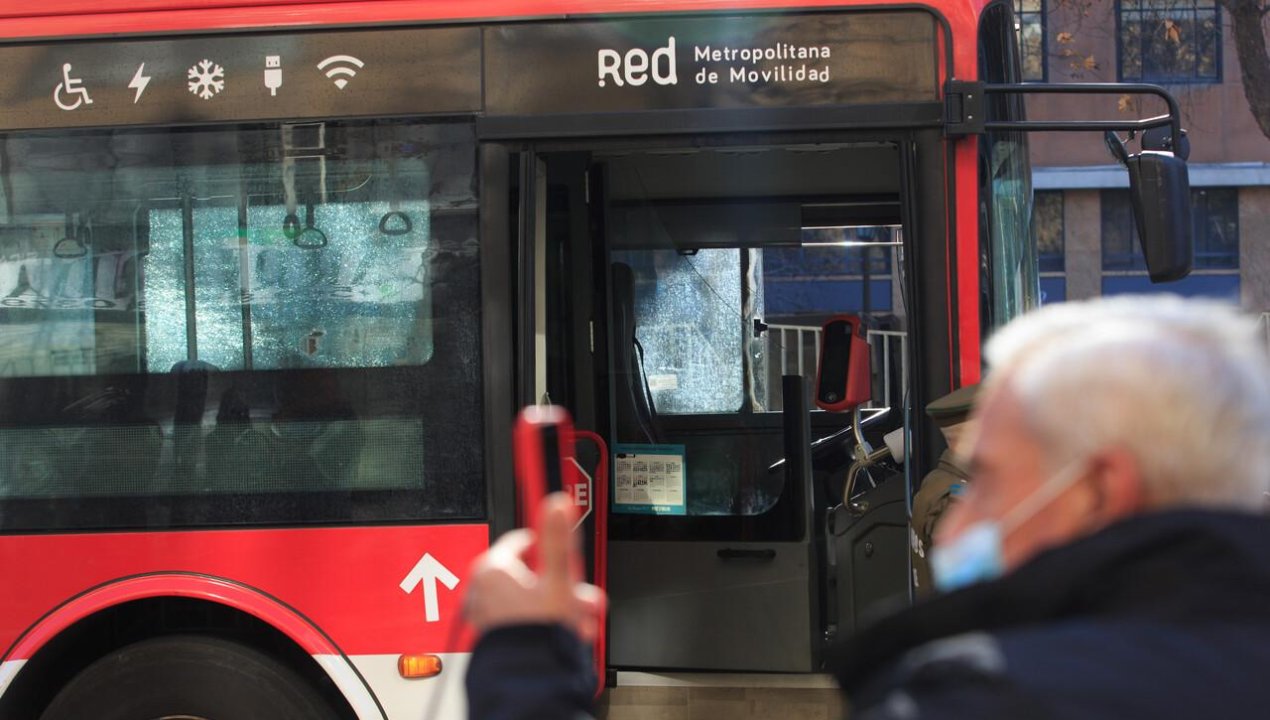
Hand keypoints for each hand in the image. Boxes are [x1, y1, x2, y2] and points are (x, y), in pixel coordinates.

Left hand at [464, 493, 605, 641]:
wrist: (527, 677)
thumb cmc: (538, 631)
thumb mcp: (558, 579)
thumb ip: (558, 539)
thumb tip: (558, 503)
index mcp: (492, 569)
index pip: (521, 541)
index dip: (547, 546)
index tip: (561, 552)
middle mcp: (481, 588)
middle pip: (528, 572)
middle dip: (559, 583)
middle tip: (578, 595)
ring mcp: (484, 612)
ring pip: (525, 597)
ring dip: (553, 604)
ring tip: (575, 619)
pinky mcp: (490, 632)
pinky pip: (518, 617)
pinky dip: (538, 620)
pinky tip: (559, 631)